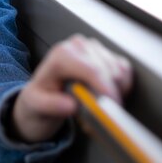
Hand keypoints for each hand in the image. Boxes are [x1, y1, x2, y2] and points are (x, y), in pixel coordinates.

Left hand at [11, 34, 132, 142]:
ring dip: (115, 94)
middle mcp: (79, 46)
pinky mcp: (107, 54)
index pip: (92, 70)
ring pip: (120, 73)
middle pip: (110, 72)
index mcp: (62, 54)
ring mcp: (95, 48)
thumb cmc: (41, 96)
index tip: (112, 109)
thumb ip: (51, 104)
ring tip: (96, 105)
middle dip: (110, 98)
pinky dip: (121, 88)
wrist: (46, 91)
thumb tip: (71, 105)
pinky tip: (105, 96)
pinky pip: (125, 72)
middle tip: (99, 116)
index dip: (106, 90)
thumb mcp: (36, 104)